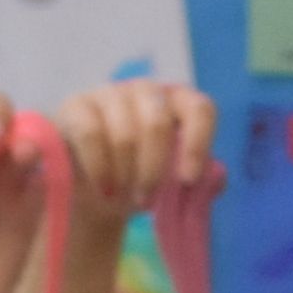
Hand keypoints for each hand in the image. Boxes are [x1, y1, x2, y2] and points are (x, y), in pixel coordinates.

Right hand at [49, 80, 216, 229]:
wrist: (93, 190)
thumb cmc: (141, 182)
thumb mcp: (172, 186)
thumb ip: (198, 182)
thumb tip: (215, 179)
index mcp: (178, 103)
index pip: (200, 109)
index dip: (198, 143)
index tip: (188, 180)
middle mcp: (146, 91)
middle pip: (157, 124)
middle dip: (153, 170)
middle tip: (148, 201)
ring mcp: (110, 93)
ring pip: (124, 134)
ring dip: (125, 175)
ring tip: (123, 198)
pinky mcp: (77, 105)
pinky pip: (92, 134)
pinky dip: (100, 169)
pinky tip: (104, 188)